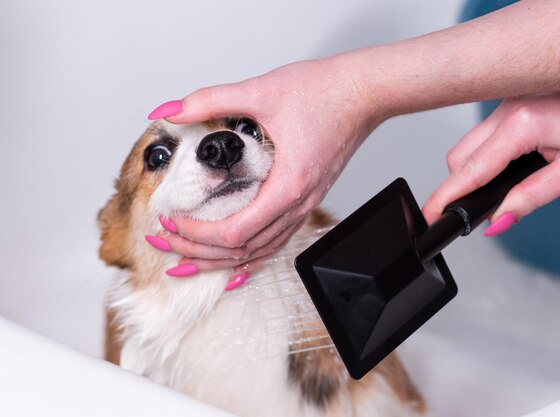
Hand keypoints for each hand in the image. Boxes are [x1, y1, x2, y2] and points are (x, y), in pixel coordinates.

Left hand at [150, 58, 382, 271]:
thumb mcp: (260, 92)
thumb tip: (168, 110)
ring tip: (189, 260)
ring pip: (260, 250)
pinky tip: (236, 263)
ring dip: (222, 259)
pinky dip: (251, 256)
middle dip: (200, 252)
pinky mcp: (305, 199)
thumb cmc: (324, 93)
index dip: (198, 235)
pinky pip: (276, 240)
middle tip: (167, 244)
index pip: (236, 232)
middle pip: (245, 250)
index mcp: (288, 185)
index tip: (172, 224)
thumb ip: (210, 101)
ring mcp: (304, 205)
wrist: (361, 93)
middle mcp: (298, 203)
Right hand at [422, 84, 559, 233]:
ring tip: (506, 181)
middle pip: (460, 156)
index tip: (430, 216)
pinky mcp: (513, 95)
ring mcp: (507, 97)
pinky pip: (486, 128)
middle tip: (477, 208)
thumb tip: (497, 221)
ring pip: (470, 141)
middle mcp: (508, 105)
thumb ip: (530, 198)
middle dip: (463, 184)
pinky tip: (515, 156)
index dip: (446, 197)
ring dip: (477, 166)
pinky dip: (491, 149)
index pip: (470, 170)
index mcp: (523, 123)